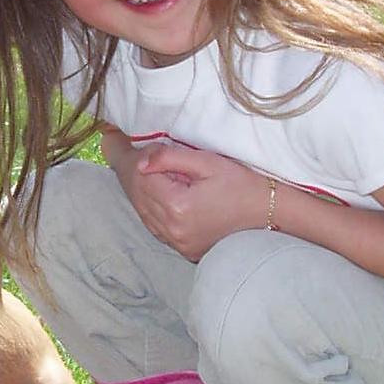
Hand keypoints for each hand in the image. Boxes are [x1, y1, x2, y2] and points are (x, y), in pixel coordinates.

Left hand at [105, 135, 272, 261]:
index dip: (125, 154)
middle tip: (114, 143)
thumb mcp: (209, 162)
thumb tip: (140, 161)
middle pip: (136, 194)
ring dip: (133, 187)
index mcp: (177, 206)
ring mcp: (176, 241)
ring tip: (127, 162)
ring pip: (141, 211)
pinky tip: (145, 189)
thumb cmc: (243, 185)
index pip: (139, 176)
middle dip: (125, 168)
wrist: (269, 216)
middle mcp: (172, 228)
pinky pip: (152, 224)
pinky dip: (145, 205)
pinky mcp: (181, 247)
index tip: (114, 135)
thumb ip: (172, 159)